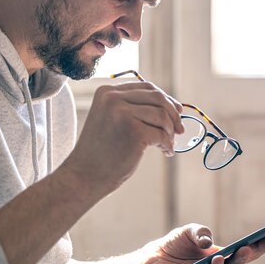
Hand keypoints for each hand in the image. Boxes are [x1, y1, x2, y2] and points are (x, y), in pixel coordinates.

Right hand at [61, 81, 183, 195]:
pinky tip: (165, 152)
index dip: (166, 99)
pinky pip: (162, 134)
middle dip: (173, 114)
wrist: (85, 175)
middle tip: (180, 130)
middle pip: (158, 97)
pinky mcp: (134, 131)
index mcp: (107, 91)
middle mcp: (113, 98)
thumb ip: (133, 107)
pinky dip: (168, 144)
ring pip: (162, 116)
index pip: (146, 87)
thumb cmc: (102, 150)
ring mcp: (123, 113)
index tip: (177, 112)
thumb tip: (173, 105)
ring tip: (167, 145)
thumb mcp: (111, 118)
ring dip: (170, 132)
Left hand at [133, 224, 264, 263]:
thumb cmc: (175, 244)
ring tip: (216, 258)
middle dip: (242, 258)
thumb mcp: (188, 231)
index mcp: (223, 256)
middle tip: (243, 248)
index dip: (260, 247)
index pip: (246, 254)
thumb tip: (208, 243)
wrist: (153, 258)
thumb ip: (200, 232)